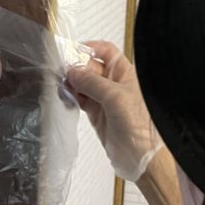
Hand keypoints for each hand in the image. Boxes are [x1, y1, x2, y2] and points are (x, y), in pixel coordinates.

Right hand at [67, 41, 162, 181]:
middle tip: (64, 72)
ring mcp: (105, 99)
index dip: (90, 48)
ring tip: (63, 85)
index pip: (106, 51)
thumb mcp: (115, 97)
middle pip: (90, 66)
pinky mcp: (97, 113)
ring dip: (72, 83)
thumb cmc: (139, 125)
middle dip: (77, 67)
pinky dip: (72, 96)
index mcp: (125, 72)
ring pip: (83, 83)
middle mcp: (115, 83)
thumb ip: (92, 82)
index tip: (73, 51)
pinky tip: (66, 97)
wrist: (140, 156)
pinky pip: (81, 99)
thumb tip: (73, 72)